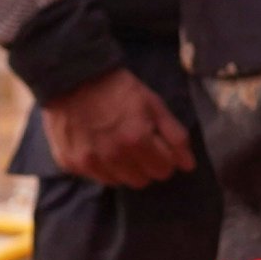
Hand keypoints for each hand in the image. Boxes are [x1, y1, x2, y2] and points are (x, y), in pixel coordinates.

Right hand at [38, 69, 195, 188]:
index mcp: (137, 140)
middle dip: (145, 166)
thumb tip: (188, 165)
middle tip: (137, 145)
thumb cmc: (117, 88)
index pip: (163, 170)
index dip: (164, 158)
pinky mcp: (71, 164)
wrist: (72, 77)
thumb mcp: (153, 104)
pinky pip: (96, 177)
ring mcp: (90, 162)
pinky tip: (98, 146)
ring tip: (116, 145)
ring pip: (120, 182)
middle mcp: (114, 156)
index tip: (157, 146)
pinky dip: (102, 167)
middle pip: (142, 181)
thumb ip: (174, 135)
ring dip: (123, 168)